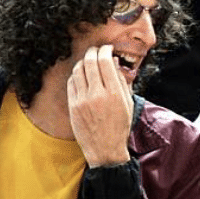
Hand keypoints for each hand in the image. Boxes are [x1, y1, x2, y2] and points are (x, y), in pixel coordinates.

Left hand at [67, 45, 133, 167]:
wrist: (105, 149)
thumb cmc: (119, 127)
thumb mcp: (128, 103)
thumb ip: (122, 81)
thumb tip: (113, 61)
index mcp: (114, 93)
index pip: (106, 61)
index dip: (105, 50)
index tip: (107, 48)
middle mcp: (97, 94)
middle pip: (90, 62)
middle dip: (93, 52)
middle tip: (96, 51)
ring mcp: (83, 100)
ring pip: (78, 70)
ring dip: (84, 62)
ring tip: (89, 62)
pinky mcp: (73, 106)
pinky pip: (71, 83)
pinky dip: (76, 75)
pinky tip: (81, 76)